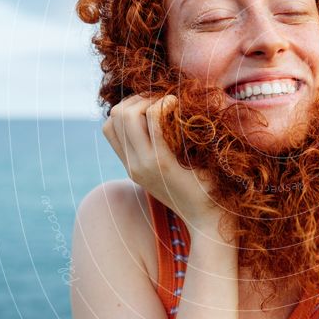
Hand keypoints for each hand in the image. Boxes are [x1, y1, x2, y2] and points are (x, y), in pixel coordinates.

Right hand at [102, 94, 223, 234]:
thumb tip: (164, 119)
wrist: (209, 220)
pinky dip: (163, 105)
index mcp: (132, 165)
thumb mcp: (174, 170)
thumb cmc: (200, 191)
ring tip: (170, 103)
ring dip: (149, 99)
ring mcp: (144, 164)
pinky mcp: (163, 162)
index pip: (110, 126)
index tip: (153, 106)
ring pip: (127, 115)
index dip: (128, 107)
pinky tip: (177, 105)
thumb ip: (162, 150)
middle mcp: (132, 165)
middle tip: (163, 100)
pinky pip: (153, 121)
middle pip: (116, 115)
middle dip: (138, 98)